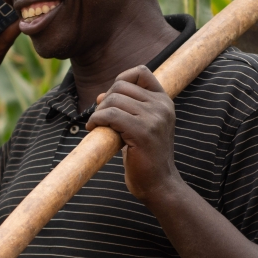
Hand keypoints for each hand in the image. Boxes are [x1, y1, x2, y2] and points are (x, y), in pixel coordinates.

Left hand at [86, 66, 182, 204]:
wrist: (159, 185)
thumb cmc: (146, 158)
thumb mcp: (140, 127)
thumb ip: (126, 109)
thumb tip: (101, 95)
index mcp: (164, 102)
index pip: (141, 72)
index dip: (121, 80)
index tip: (112, 99)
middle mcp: (161, 106)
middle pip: (121, 86)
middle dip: (105, 100)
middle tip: (101, 119)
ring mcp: (154, 118)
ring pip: (113, 100)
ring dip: (99, 112)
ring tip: (97, 125)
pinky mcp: (142, 132)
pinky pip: (111, 115)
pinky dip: (97, 119)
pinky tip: (93, 128)